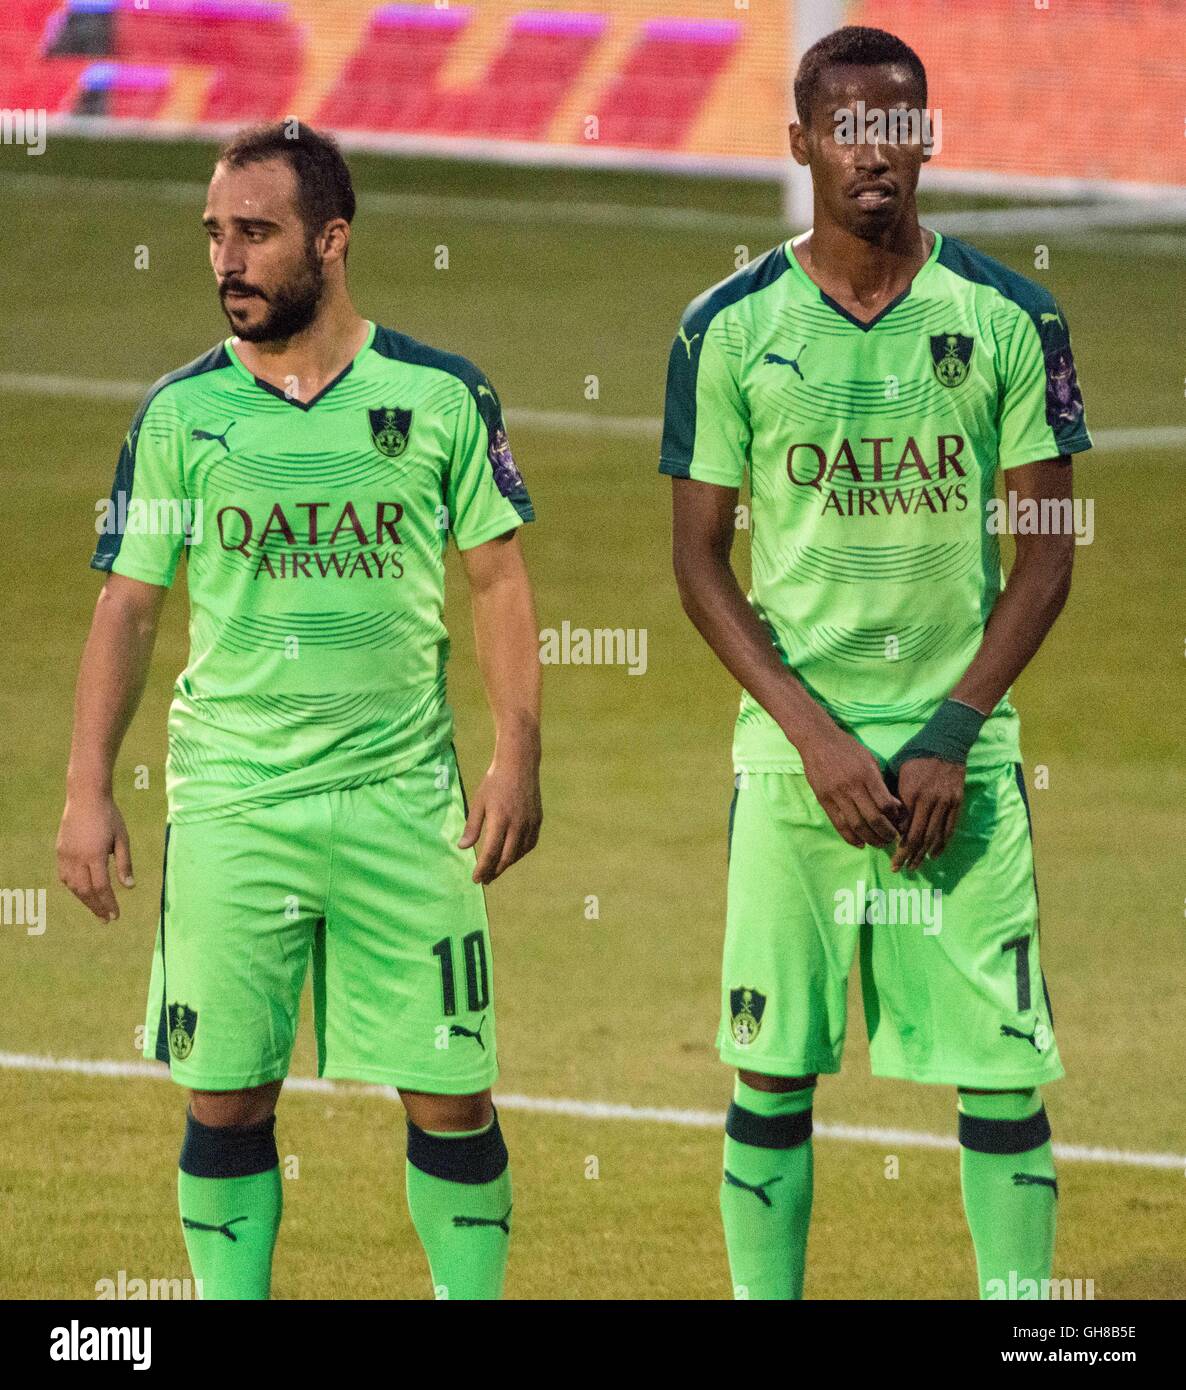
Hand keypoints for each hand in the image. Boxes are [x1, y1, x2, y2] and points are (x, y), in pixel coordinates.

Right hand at [56, 793, 134, 920]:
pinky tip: (83, 892)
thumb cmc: (109, 816)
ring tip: (97, 909)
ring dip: (85, 900)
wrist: (86, 797)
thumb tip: (129, 887)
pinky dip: (74, 888)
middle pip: (86, 891)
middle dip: (97, 907)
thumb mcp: (122, 839)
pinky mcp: (60, 852)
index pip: (101, 887)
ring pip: (73, 886)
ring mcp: (65, 855)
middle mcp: (77, 858)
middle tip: (107, 920)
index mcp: (95, 855)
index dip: (109, 904)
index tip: (116, 916)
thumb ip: (125, 864)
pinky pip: (65, 876)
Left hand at [458, 750, 541, 883]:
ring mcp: (529, 823)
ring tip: (496, 869)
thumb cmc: (494, 782)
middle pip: (506, 857)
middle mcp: (517, 824)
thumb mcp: (478, 802)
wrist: (519, 764)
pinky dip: (520, 853)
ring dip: (507, 864)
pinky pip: (530, 844)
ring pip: (519, 853)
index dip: (483, 869)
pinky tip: (512, 855)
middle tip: (485, 879)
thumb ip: (472, 827)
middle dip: (494, 871)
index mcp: (500, 820)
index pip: (491, 853)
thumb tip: (462, 847)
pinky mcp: (537, 820)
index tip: (476, 879)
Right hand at [799, 728, 904, 848]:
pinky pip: (838, 823)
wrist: (818, 740)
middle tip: (893, 839)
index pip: (885, 804)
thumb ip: (880, 783)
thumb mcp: (869, 759)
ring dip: (870, 838)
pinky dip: (850, 837)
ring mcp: (836, 794)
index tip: (899, 823)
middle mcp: (852, 786)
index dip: (894, 818)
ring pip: (856, 824)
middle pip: (873, 818)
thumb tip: (894, 807)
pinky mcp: (824, 799)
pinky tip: (860, 844)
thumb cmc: (847, 748)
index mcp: (866, 774)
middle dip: (886, 833)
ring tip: (879, 843)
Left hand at [890, 757, 965, 871]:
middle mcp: (929, 800)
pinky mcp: (957, 802)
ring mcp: (945, 802)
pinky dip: (941, 845)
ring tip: (914, 867)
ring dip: (922, 854)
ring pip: (933, 836)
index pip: (902, 825)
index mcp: (910, 792)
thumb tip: (889, 820)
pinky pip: (949, 829)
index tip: (889, 853)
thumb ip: (893, 795)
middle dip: (906, 855)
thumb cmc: (915, 754)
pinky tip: (933, 855)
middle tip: (897, 868)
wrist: (946, 741)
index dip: (895, 842)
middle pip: (917, 836)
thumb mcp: (896, 770)